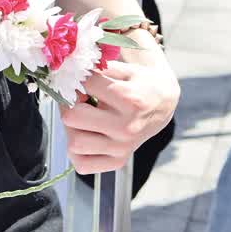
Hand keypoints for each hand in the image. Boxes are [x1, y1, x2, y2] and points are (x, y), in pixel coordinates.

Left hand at [59, 57, 179, 173]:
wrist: (162, 105)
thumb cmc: (140, 83)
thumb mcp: (124, 67)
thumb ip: (98, 66)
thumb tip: (70, 69)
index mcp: (129, 99)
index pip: (84, 86)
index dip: (77, 78)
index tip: (81, 79)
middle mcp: (126, 127)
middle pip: (72, 117)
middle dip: (68, 103)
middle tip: (76, 98)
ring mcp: (122, 148)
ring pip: (74, 143)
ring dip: (70, 127)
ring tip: (81, 116)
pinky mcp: (118, 161)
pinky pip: (82, 164)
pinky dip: (76, 151)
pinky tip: (85, 135)